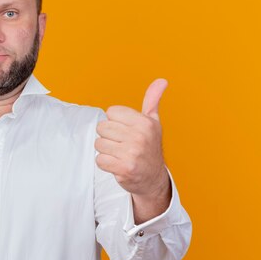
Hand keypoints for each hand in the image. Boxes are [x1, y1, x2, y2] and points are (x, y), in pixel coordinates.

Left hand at [95, 79, 169, 196]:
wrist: (153, 179)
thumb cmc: (149, 147)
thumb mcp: (153, 123)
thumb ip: (152, 101)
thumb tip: (161, 80)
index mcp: (145, 122)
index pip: (111, 112)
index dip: (115, 122)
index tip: (126, 131)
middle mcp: (139, 136)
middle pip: (102, 127)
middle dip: (109, 137)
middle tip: (122, 145)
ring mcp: (132, 153)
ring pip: (99, 144)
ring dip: (106, 151)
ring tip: (120, 155)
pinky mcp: (124, 168)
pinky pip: (99, 160)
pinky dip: (105, 163)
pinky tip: (117, 164)